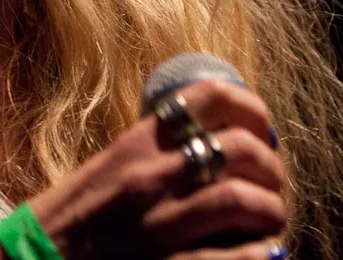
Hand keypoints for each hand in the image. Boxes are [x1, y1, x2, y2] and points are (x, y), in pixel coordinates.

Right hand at [23, 78, 286, 259]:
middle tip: (270, 183)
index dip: (250, 106)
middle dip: (271, 167)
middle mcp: (148, 179)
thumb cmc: (72, 221)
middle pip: (240, 150)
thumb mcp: (110, 168)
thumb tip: (223, 147)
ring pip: (245, 203)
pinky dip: (261, 254)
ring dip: (270, 212)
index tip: (262, 126)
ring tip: (268, 221)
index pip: (207, 97)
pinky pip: (238, 258)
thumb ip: (157, 153)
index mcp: (134, 145)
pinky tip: (262, 253)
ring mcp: (159, 228)